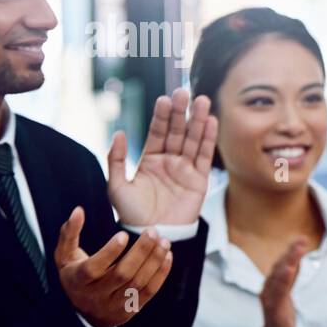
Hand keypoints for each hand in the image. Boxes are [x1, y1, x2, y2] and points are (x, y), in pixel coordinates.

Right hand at [55, 206, 173, 326]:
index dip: (109, 252)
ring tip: (164, 241)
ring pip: (138, 283)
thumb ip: (69, 233)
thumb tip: (78, 210)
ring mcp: (115, 305)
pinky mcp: (132, 309)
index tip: (124, 234)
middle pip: (122, 274)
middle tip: (152, 232)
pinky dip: (161, 273)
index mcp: (77, 280)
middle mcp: (96, 295)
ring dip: (154, 261)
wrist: (86, 312)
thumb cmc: (75, 275)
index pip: (93, 268)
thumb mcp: (65, 256)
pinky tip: (167, 256)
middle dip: (140, 252)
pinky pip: (150, 292)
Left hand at [108, 88, 217, 226]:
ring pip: (193, 139)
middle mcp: (169, 160)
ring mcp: (185, 169)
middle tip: (184, 92)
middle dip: (181, 112)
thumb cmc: (132, 213)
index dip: (161, 116)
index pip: (157, 132)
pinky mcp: (199, 180)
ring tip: (202, 100)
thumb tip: (119, 133)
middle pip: (177, 131)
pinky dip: (208, 139)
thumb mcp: (115, 186)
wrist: (152, 234)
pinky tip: (210, 122)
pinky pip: (204, 156)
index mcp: (150, 159)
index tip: (164, 99)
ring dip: (198, 120)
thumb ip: (115, 159)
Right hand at [261, 238, 306, 326]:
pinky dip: (282, 280)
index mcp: (274, 286)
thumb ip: (291, 280)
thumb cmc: (283, 318)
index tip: (302, 239)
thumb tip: (296, 261)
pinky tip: (289, 270)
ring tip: (296, 251)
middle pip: (280, 268)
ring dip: (287, 262)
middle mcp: (268, 290)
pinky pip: (277, 294)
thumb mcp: (289, 295)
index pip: (284, 265)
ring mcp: (269, 300)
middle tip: (302, 239)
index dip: (292, 252)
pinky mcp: (272, 311)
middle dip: (290, 253)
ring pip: (277, 278)